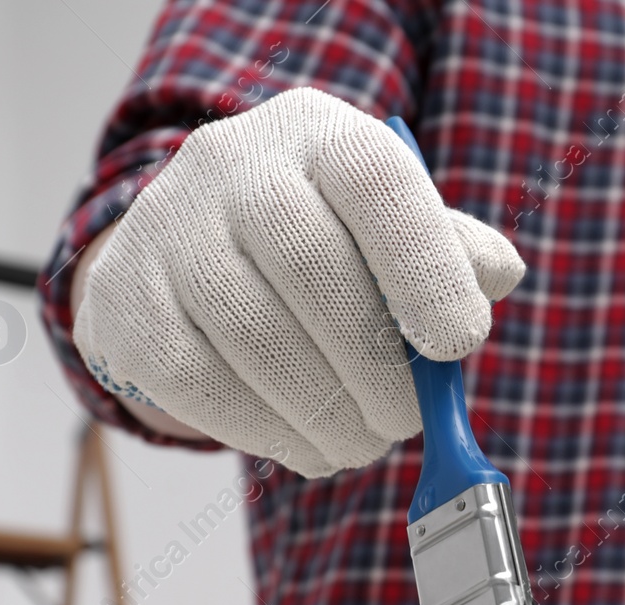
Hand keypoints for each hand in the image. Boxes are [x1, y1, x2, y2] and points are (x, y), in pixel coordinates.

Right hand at [71, 87, 524, 476]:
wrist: (192, 247)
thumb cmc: (323, 244)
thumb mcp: (391, 229)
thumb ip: (450, 251)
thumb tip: (499, 274)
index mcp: (321, 136)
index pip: (377, 182)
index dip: (426, 268)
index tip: (461, 344)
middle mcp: (233, 163)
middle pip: (311, 266)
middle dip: (375, 368)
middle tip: (405, 423)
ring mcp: (168, 228)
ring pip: (252, 333)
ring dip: (324, 413)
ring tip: (362, 443)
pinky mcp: (125, 301)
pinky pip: (196, 382)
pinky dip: (264, 432)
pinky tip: (306, 447)